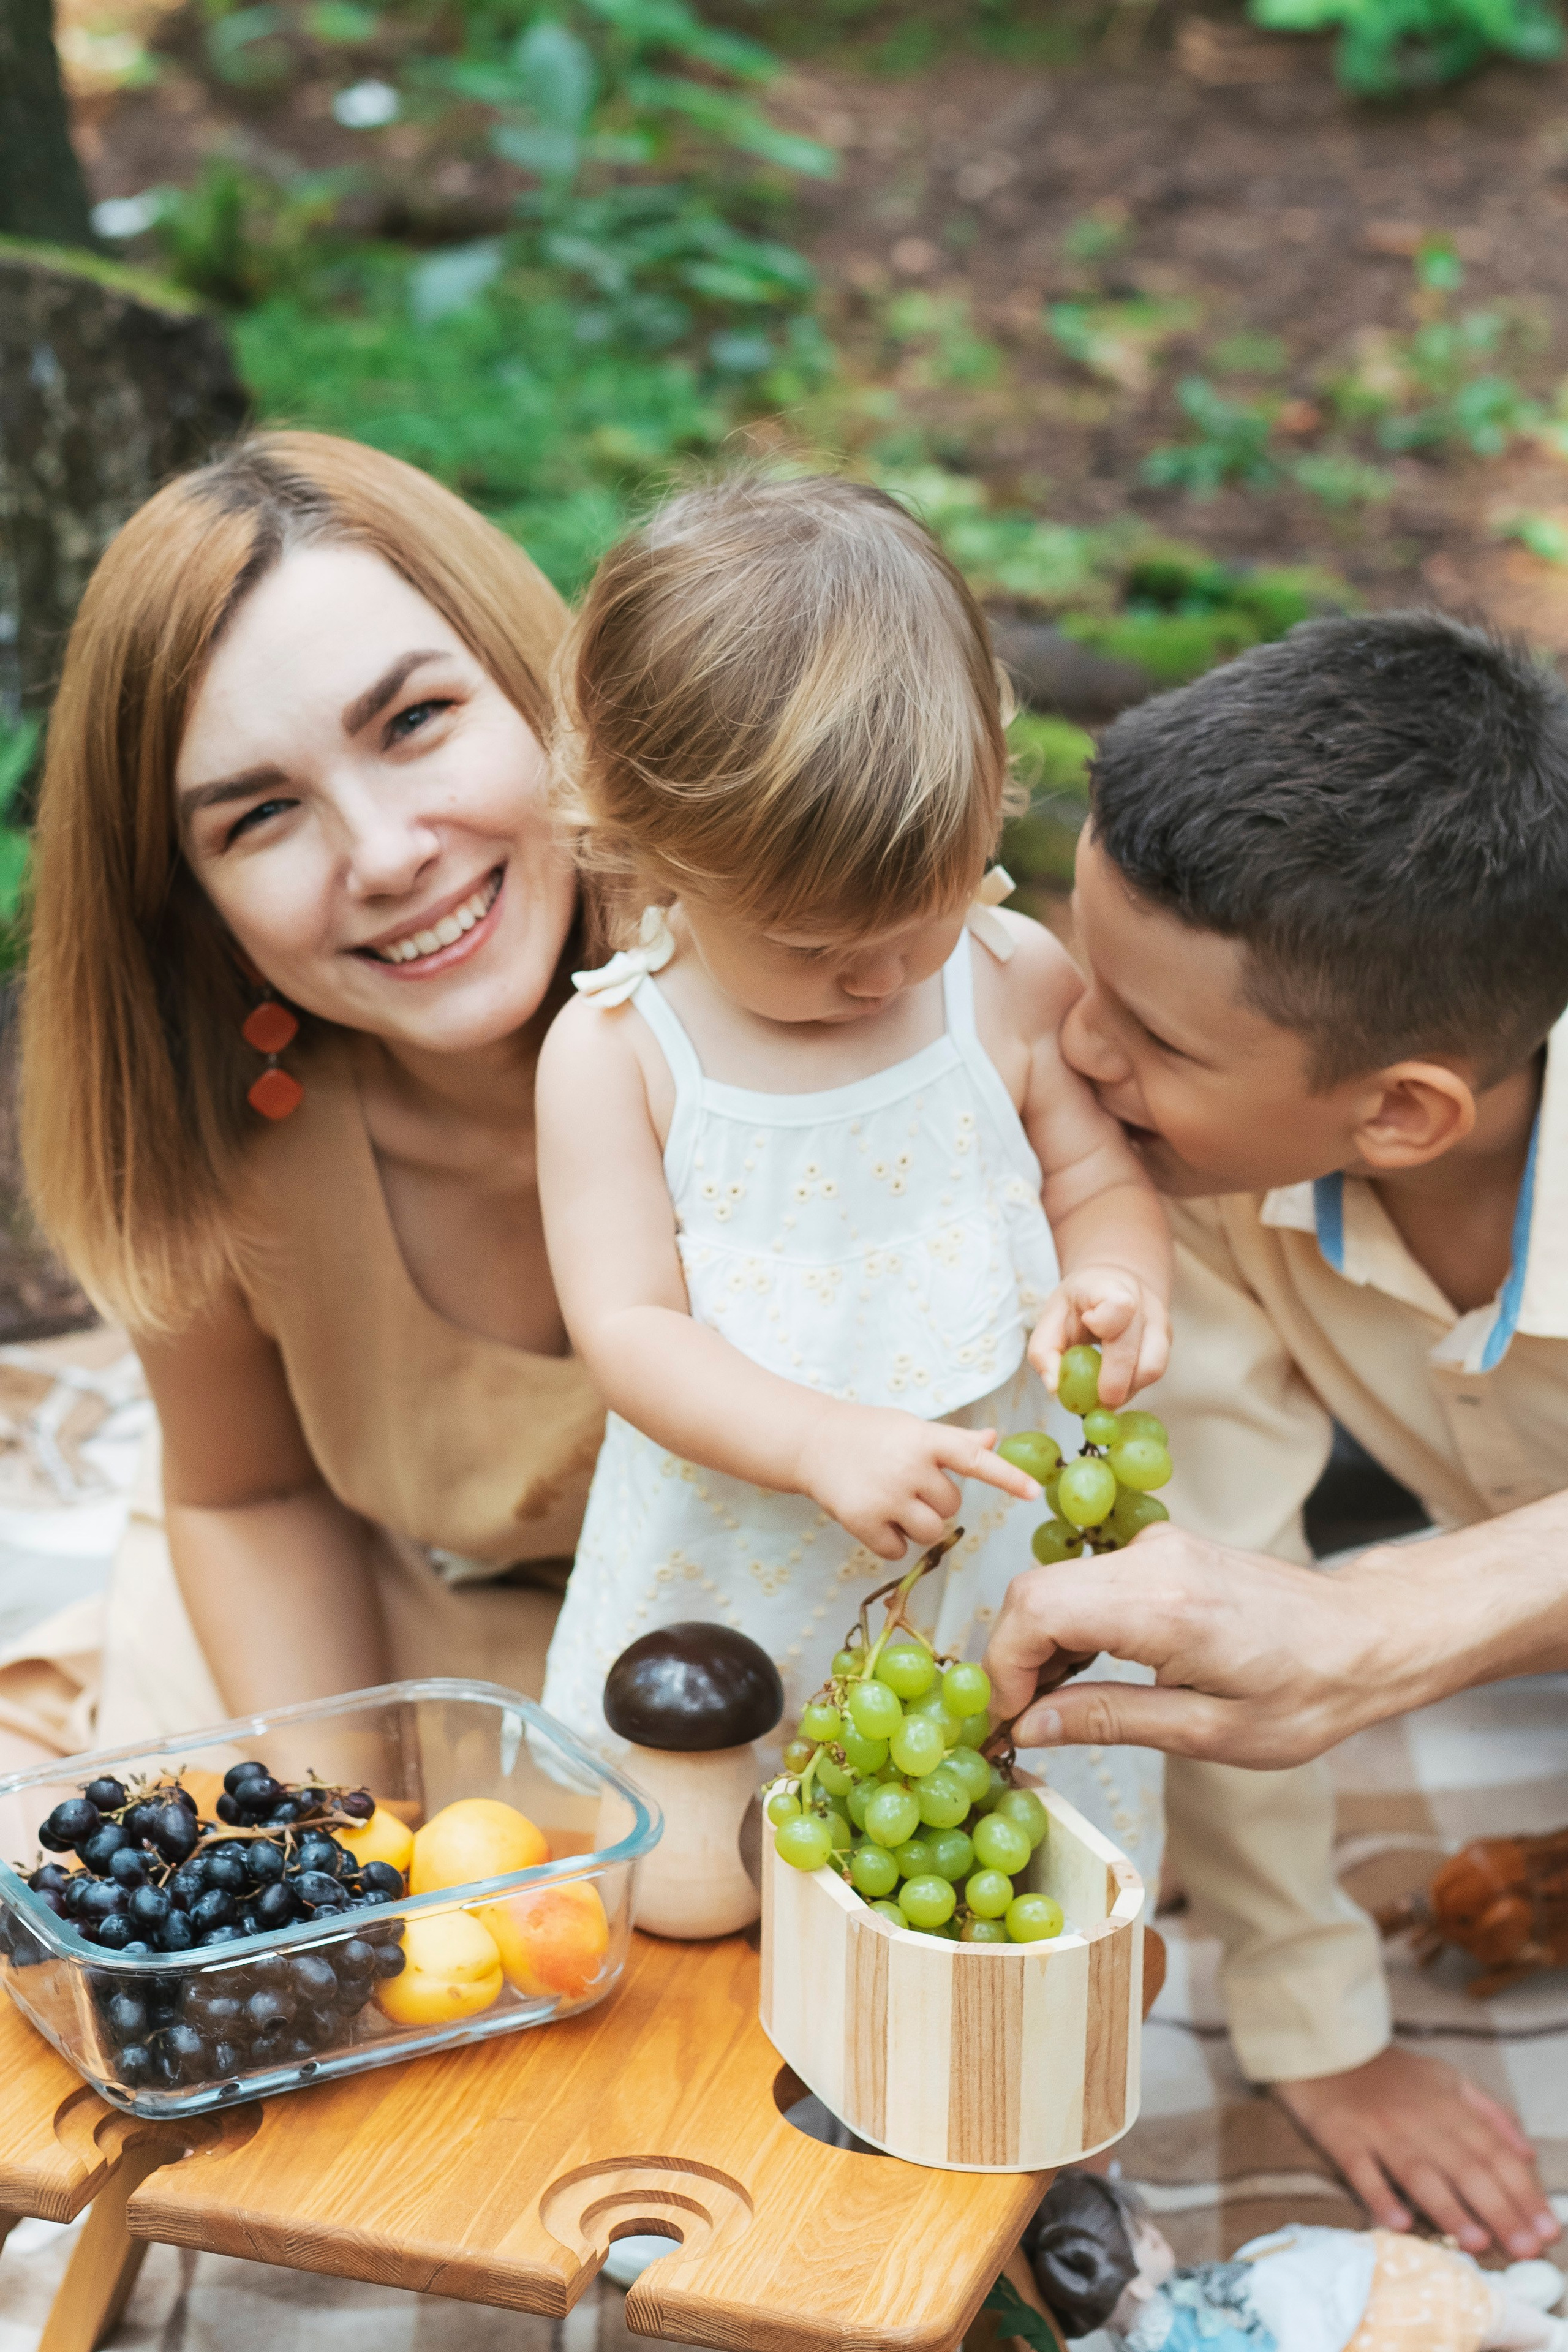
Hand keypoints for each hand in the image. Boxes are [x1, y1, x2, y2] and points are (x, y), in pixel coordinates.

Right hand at [798, 1408, 1041, 1561]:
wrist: (812, 1441)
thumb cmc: (870, 1433)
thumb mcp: (913, 1428)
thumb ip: (953, 1441)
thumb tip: (993, 1440)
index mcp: (925, 1439)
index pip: (975, 1460)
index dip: (1007, 1477)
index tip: (1034, 1493)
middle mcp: (908, 1466)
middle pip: (951, 1507)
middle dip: (934, 1502)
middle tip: (905, 1483)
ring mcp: (885, 1496)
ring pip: (930, 1533)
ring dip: (916, 1525)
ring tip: (891, 1501)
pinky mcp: (862, 1521)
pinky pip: (898, 1551)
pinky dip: (890, 1542)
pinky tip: (874, 1518)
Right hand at [982, 1524, 1424, 1767]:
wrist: (1369, 1635)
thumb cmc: (1307, 1693)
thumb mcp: (1209, 1733)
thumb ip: (1109, 1721)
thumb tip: (1029, 1725)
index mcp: (1163, 1606)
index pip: (1036, 1611)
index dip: (1003, 1669)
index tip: (1009, 1723)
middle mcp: (1152, 1559)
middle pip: (1035, 1592)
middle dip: (1013, 1660)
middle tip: (1025, 1723)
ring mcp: (1157, 1546)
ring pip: (1057, 1584)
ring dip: (1042, 1645)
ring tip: (1059, 1707)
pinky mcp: (1164, 1549)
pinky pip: (1089, 1580)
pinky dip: (1072, 1626)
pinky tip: (1091, 1674)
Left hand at [1028, 1267, 1169, 1406]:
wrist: (1114, 1283)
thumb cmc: (1079, 1304)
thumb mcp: (1052, 1315)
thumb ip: (1043, 1350)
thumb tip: (1055, 1388)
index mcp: (1108, 1288)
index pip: (1119, 1305)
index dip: (1104, 1323)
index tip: (1088, 1326)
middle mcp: (1141, 1303)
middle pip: (1134, 1348)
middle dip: (1112, 1383)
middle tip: (1096, 1403)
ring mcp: (1159, 1321)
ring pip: (1153, 1366)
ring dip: (1128, 1390)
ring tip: (1106, 1395)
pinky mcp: (1167, 1339)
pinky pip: (1156, 1371)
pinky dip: (1135, 1386)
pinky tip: (1119, 1385)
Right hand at [1274, 2046, 1557, 2258]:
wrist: (1324, 2043)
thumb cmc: (1389, 2070)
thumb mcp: (1445, 2077)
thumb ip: (1488, 2112)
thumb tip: (1527, 2153)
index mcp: (1447, 2104)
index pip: (1494, 2153)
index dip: (1523, 2191)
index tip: (1548, 2228)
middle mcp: (1418, 2119)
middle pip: (1465, 2167)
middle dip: (1499, 2209)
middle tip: (1526, 2248)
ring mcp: (1379, 2130)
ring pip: (1419, 2172)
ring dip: (1449, 2207)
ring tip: (1477, 2242)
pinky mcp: (1342, 2138)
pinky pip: (1362, 2170)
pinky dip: (1379, 2195)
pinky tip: (1398, 2222)